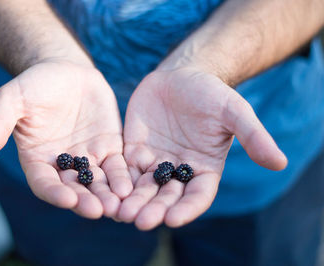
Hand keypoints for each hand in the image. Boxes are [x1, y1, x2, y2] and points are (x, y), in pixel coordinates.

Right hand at [0, 60, 132, 218]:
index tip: (67, 199)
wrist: (65, 70)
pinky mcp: (109, 147)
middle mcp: (63, 165)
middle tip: (99, 211)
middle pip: (74, 189)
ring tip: (119, 205)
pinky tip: (131, 186)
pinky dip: (123, 176)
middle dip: (86, 200)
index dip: (54, 192)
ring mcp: (88, 157)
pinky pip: (118, 165)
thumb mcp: (12, 99)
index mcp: (37, 160)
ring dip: (108, 195)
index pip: (44, 183)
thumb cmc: (34, 84)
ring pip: (99, 182)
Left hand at [118, 67, 286, 229]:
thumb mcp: (234, 111)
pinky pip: (123, 169)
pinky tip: (106, 189)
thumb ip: (254, 136)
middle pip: (166, 197)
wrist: (181, 76)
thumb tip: (280, 163)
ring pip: (142, 188)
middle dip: (154, 209)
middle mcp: (178, 172)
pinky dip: (116, 181)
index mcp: (204, 169)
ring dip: (132, 202)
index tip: (174, 219)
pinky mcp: (133, 151)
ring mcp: (154, 163)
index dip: (187, 208)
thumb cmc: (212, 93)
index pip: (197, 196)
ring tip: (119, 213)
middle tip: (140, 221)